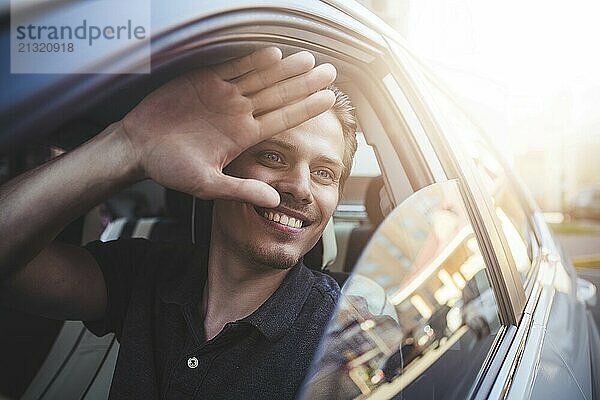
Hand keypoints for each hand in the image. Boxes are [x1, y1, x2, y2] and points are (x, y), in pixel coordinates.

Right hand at [120, 47, 335, 207]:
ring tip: (308, 60)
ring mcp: (223, 96)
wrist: (138, 147)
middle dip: (304, 84)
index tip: (329, 100)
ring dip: (284, 69)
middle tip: (330, 72)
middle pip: (278, 95)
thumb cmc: (170, 167)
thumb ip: (241, 189)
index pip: (282, 120)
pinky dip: (251, 61)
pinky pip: (233, 68)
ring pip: (260, 78)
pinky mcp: (204, 81)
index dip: (305, 109)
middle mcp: (238, 113)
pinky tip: (273, 55)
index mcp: (243, 136)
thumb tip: (273, 201)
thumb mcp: (208, 184)